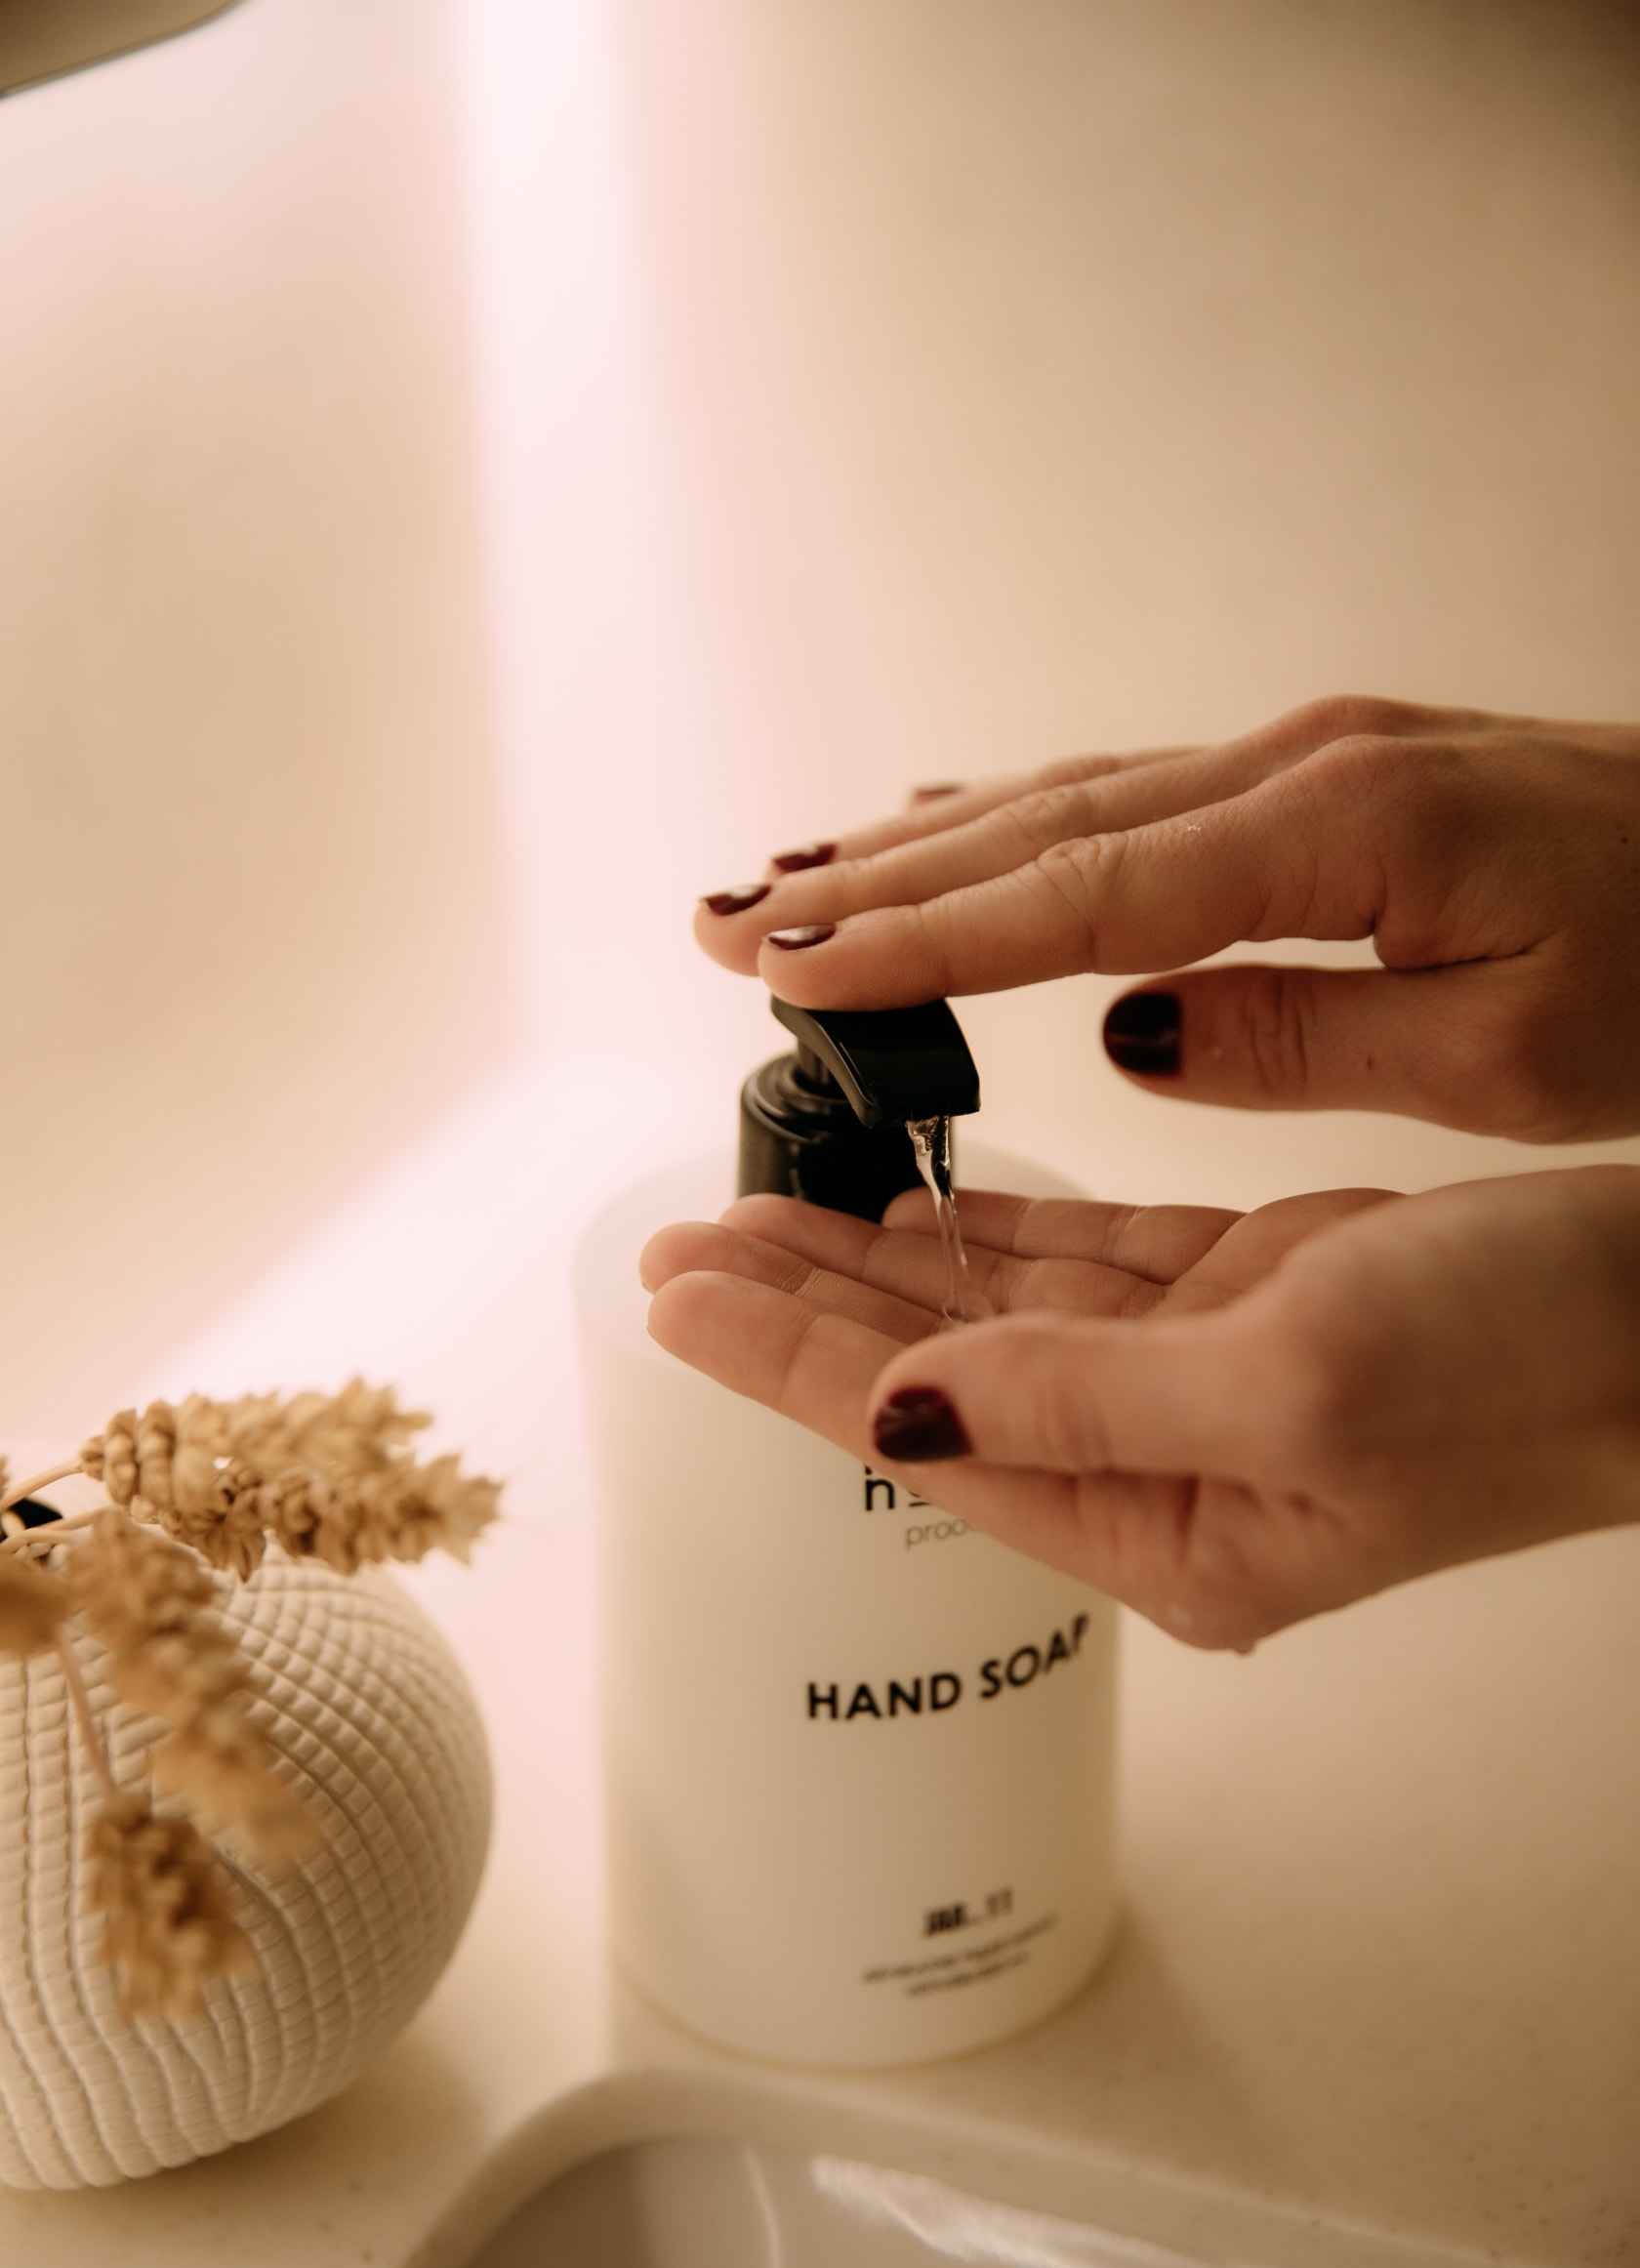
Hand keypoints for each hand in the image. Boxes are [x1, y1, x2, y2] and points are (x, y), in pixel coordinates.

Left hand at [643, 1167, 1639, 1645]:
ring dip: (874, 1264)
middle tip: (673, 1247)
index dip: (785, 1365)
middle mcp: (1176, 1472)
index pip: (923, 1443)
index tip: (676, 1299)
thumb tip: (902, 1412)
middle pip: (935, 1383)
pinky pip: (1082, 1268)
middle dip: (798, 1314)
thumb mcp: (1296, 1386)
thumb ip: (1082, 1399)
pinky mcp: (1253, 1303)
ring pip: (994, 1317)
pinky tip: (907, 1205)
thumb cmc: (1537, 1369)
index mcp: (1177, 1535)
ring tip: (751, 1214)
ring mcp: (1210, 1386)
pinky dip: (992, 1231)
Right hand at [695, 699, 1639, 1141]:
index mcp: (1338, 834)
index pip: (1078, 894)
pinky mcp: (1323, 779)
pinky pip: (1125, 793)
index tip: (790, 979)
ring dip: (914, 848)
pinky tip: (948, 837)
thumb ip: (1303, 1038)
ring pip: (1066, 797)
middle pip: (1039, 827)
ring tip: (777, 892)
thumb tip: (1125, 1030)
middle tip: (718, 931)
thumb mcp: (1515, 1055)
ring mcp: (1307, 759)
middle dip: (866, 885)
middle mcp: (1300, 769)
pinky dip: (1012, 824)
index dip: (921, 942)